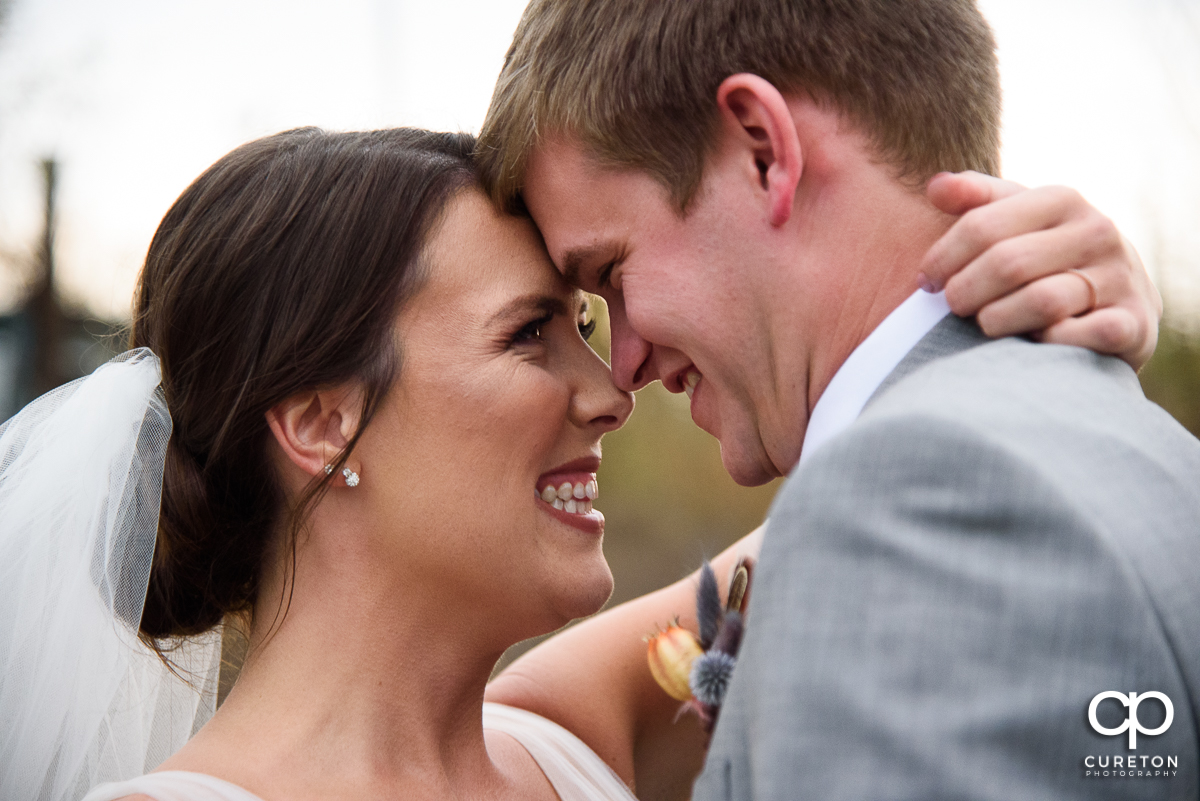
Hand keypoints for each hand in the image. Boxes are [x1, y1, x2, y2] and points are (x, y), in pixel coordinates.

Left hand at [919, 172, 1161, 369]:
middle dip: (966, 292)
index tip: (927, 281)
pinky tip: (1033, 342)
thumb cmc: (1048, 256)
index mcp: (1062, 200)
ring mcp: (1120, 277)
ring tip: (986, 324)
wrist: (1121, 298)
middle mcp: (1097, 232)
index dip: (943, 258)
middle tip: (952, 307)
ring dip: (998, 320)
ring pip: (1041, 301)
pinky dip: (1049, 343)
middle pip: (1008, 264)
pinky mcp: (1133, 323)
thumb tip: (934, 186)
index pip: (982, 225)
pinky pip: (1081, 336)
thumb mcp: (1016, 219)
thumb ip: (976, 200)